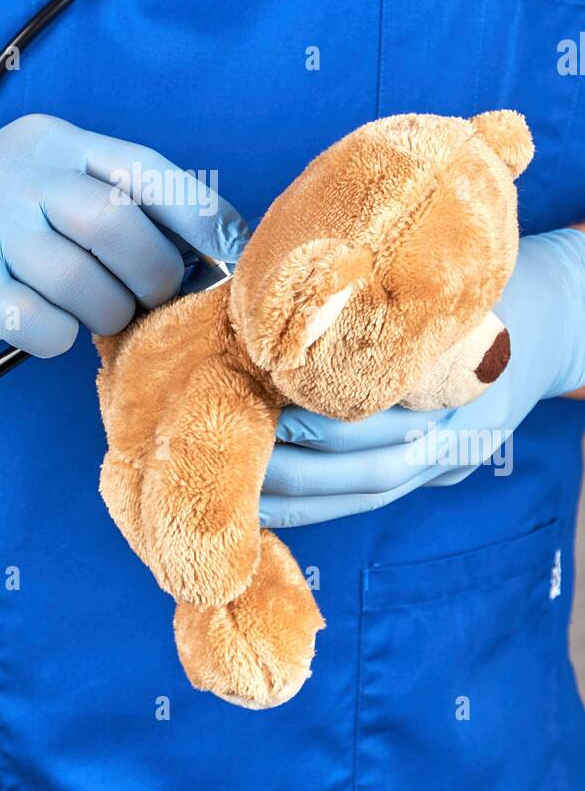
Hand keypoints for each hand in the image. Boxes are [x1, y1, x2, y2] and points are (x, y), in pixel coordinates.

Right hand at [0, 114, 248, 355]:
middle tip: (152, 297)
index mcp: (55, 142)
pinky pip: (41, 324)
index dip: (200, 217)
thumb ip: (110, 197)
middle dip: (154, 275)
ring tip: (100, 314)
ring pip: (83, 283)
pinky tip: (45, 326)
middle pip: (119, 227)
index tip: (230, 254)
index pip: (147, 171)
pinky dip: (59, 336)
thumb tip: (202, 252)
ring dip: (108, 312)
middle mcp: (20, 175)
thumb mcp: (43, 178)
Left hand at [260, 229, 584, 526]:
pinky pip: (374, 496)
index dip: (323, 422)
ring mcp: (451, 461)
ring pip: (371, 493)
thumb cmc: (486, 290)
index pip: (387, 423)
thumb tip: (290, 301)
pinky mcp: (438, 472)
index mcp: (464, 389)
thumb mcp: (446, 291)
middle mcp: (460, 437)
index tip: (265, 403)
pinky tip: (274, 497)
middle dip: (300, 466)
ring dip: (303, 496)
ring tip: (244, 483)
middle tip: (237, 448)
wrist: (553, 321)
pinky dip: (322, 500)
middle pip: (374, 470)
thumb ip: (382, 305)